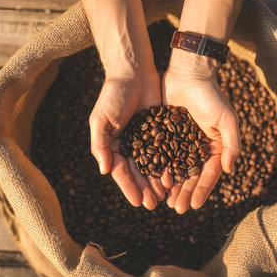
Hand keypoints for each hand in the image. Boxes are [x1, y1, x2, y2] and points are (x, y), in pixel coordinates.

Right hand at [89, 70, 164, 209]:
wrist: (133, 72)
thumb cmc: (113, 94)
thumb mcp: (100, 119)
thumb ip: (100, 145)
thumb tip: (105, 171)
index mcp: (114, 145)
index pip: (121, 171)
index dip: (129, 187)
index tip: (137, 202)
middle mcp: (130, 145)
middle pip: (138, 172)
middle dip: (145, 189)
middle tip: (154, 204)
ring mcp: (146, 139)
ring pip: (153, 165)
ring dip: (157, 181)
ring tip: (165, 196)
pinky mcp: (161, 130)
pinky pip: (166, 150)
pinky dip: (170, 164)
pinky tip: (176, 176)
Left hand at [162, 50, 240, 213]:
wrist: (189, 73)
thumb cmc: (211, 96)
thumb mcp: (226, 120)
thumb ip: (231, 145)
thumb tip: (230, 170)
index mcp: (213, 147)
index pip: (208, 173)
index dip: (202, 190)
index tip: (193, 205)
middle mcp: (197, 148)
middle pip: (191, 176)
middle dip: (185, 193)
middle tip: (177, 209)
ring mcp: (180, 143)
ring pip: (176, 169)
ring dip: (172, 187)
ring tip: (165, 202)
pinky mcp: (165, 135)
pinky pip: (161, 156)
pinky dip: (159, 169)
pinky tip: (154, 182)